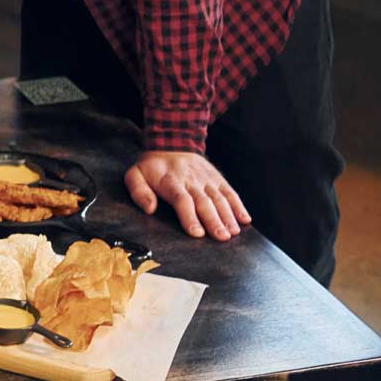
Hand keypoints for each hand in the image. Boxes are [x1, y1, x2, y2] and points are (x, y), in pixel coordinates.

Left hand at [125, 150, 250, 239]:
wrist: (171, 143)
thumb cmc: (151, 167)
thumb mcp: (135, 175)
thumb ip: (138, 191)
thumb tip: (149, 209)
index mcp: (170, 181)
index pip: (181, 200)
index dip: (189, 217)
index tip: (196, 233)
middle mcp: (191, 180)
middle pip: (204, 202)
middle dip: (213, 220)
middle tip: (221, 237)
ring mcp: (206, 179)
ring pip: (219, 198)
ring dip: (228, 216)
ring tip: (233, 232)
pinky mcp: (217, 179)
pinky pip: (230, 192)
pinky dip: (239, 205)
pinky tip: (245, 219)